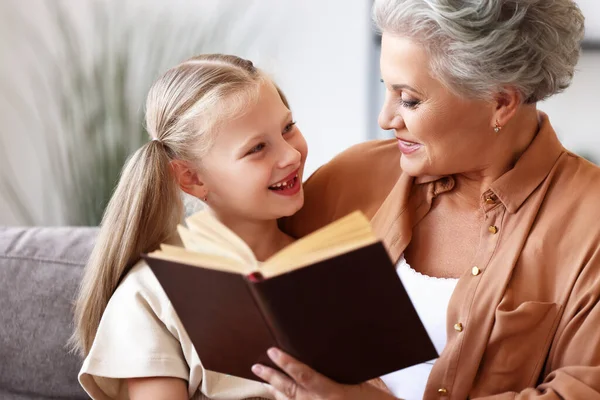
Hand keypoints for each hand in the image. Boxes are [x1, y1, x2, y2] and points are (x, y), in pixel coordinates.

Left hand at [251, 348, 397, 399]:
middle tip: (257, 366)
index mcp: (334, 394)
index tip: (272, 351)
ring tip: (265, 381)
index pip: (303, 376)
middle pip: (289, 392)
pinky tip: (282, 397)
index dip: (286, 363)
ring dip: (277, 392)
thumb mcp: (366, 383)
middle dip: (272, 378)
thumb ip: (343, 372)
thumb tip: (327, 356)